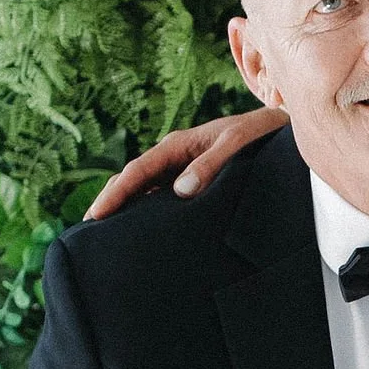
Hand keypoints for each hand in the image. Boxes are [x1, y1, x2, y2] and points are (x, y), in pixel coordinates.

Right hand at [85, 105, 287, 220]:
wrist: (279, 130)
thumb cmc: (258, 134)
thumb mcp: (235, 144)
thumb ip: (210, 165)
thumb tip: (181, 191)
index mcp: (177, 146)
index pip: (137, 172)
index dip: (115, 194)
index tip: (96, 216)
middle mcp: (174, 158)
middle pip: (133, 183)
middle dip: (111, 204)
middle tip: (89, 233)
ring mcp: (181, 171)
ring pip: (146, 193)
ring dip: (127, 211)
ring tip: (108, 238)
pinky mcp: (193, 183)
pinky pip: (163, 199)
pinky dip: (148, 213)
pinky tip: (143, 233)